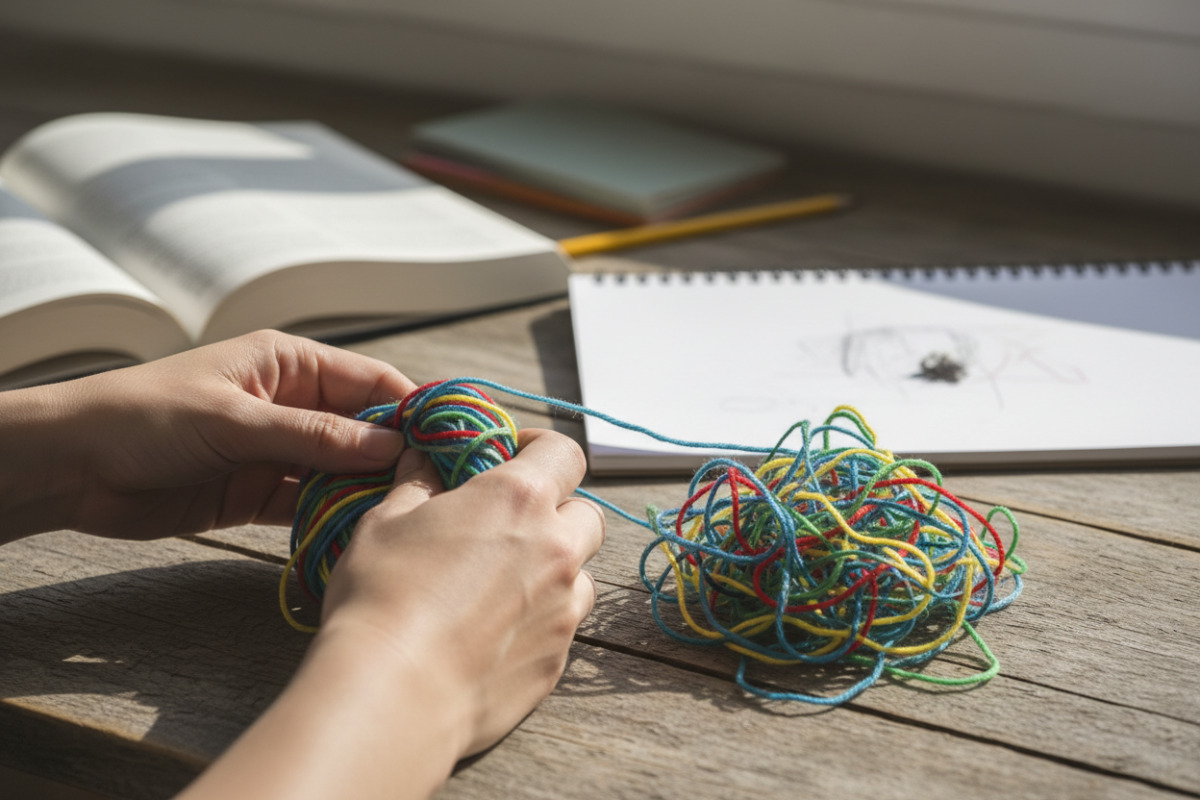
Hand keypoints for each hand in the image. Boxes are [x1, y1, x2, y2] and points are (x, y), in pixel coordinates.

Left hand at [0, 330, 415, 541]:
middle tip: (437, 491)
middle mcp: (292, 405)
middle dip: (396, 457)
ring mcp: (277, 451)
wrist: (71, 466)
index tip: (450, 440)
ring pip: (341, 471)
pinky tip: (358, 534)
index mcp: (290, 364)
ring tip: (404, 518)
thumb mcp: (236, 420)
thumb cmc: (146, 416)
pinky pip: (309, 505)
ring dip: (366, 493)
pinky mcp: (258, 493)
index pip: (372, 381)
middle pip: (364, 430)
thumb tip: (392, 445)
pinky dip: (331, 518)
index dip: (413, 408)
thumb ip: (315, 436)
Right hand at [178, 428, 604, 799]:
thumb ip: (415, 484)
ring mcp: (564, 609)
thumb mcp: (385, 522)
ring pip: (582, 576)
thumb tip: (422, 461)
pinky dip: (537, 623)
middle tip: (511, 526)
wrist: (393, 693)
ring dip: (555, 572)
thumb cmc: (381, 596)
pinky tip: (490, 636)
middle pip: (587, 514)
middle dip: (558, 513)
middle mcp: (557, 549)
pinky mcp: (557, 662)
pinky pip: (561, 629)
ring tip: (502, 587)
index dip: (542, 449)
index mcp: (519, 500)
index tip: (514, 456)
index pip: (565, 452)